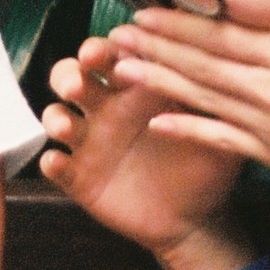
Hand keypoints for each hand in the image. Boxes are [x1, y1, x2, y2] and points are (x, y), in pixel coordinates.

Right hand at [39, 33, 252, 269]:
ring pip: (56, 115)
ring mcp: (90, 142)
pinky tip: (56, 162)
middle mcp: (108, 108)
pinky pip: (56, 165)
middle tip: (77, 83)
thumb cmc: (207, 167)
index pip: (115, 56)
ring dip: (55, 116)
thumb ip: (211, 99)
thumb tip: (213, 61)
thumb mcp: (217, 130)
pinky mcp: (79, 177)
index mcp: (139, 89)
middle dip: (69, 73)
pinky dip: (52, 162)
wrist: (194, 221)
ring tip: (66, 126)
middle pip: (75, 76)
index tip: (110, 48)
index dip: (106, 48)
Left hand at [108, 0, 269, 190]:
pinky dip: (189, 131)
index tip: (146, 12)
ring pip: (204, 100)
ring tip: (122, 70)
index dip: (180, 25)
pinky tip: (158, 123)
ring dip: (161, 84)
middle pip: (203, 66)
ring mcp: (269, 125)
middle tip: (117, 36)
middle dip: (158, 50)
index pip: (223, 36)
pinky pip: (222, 141)